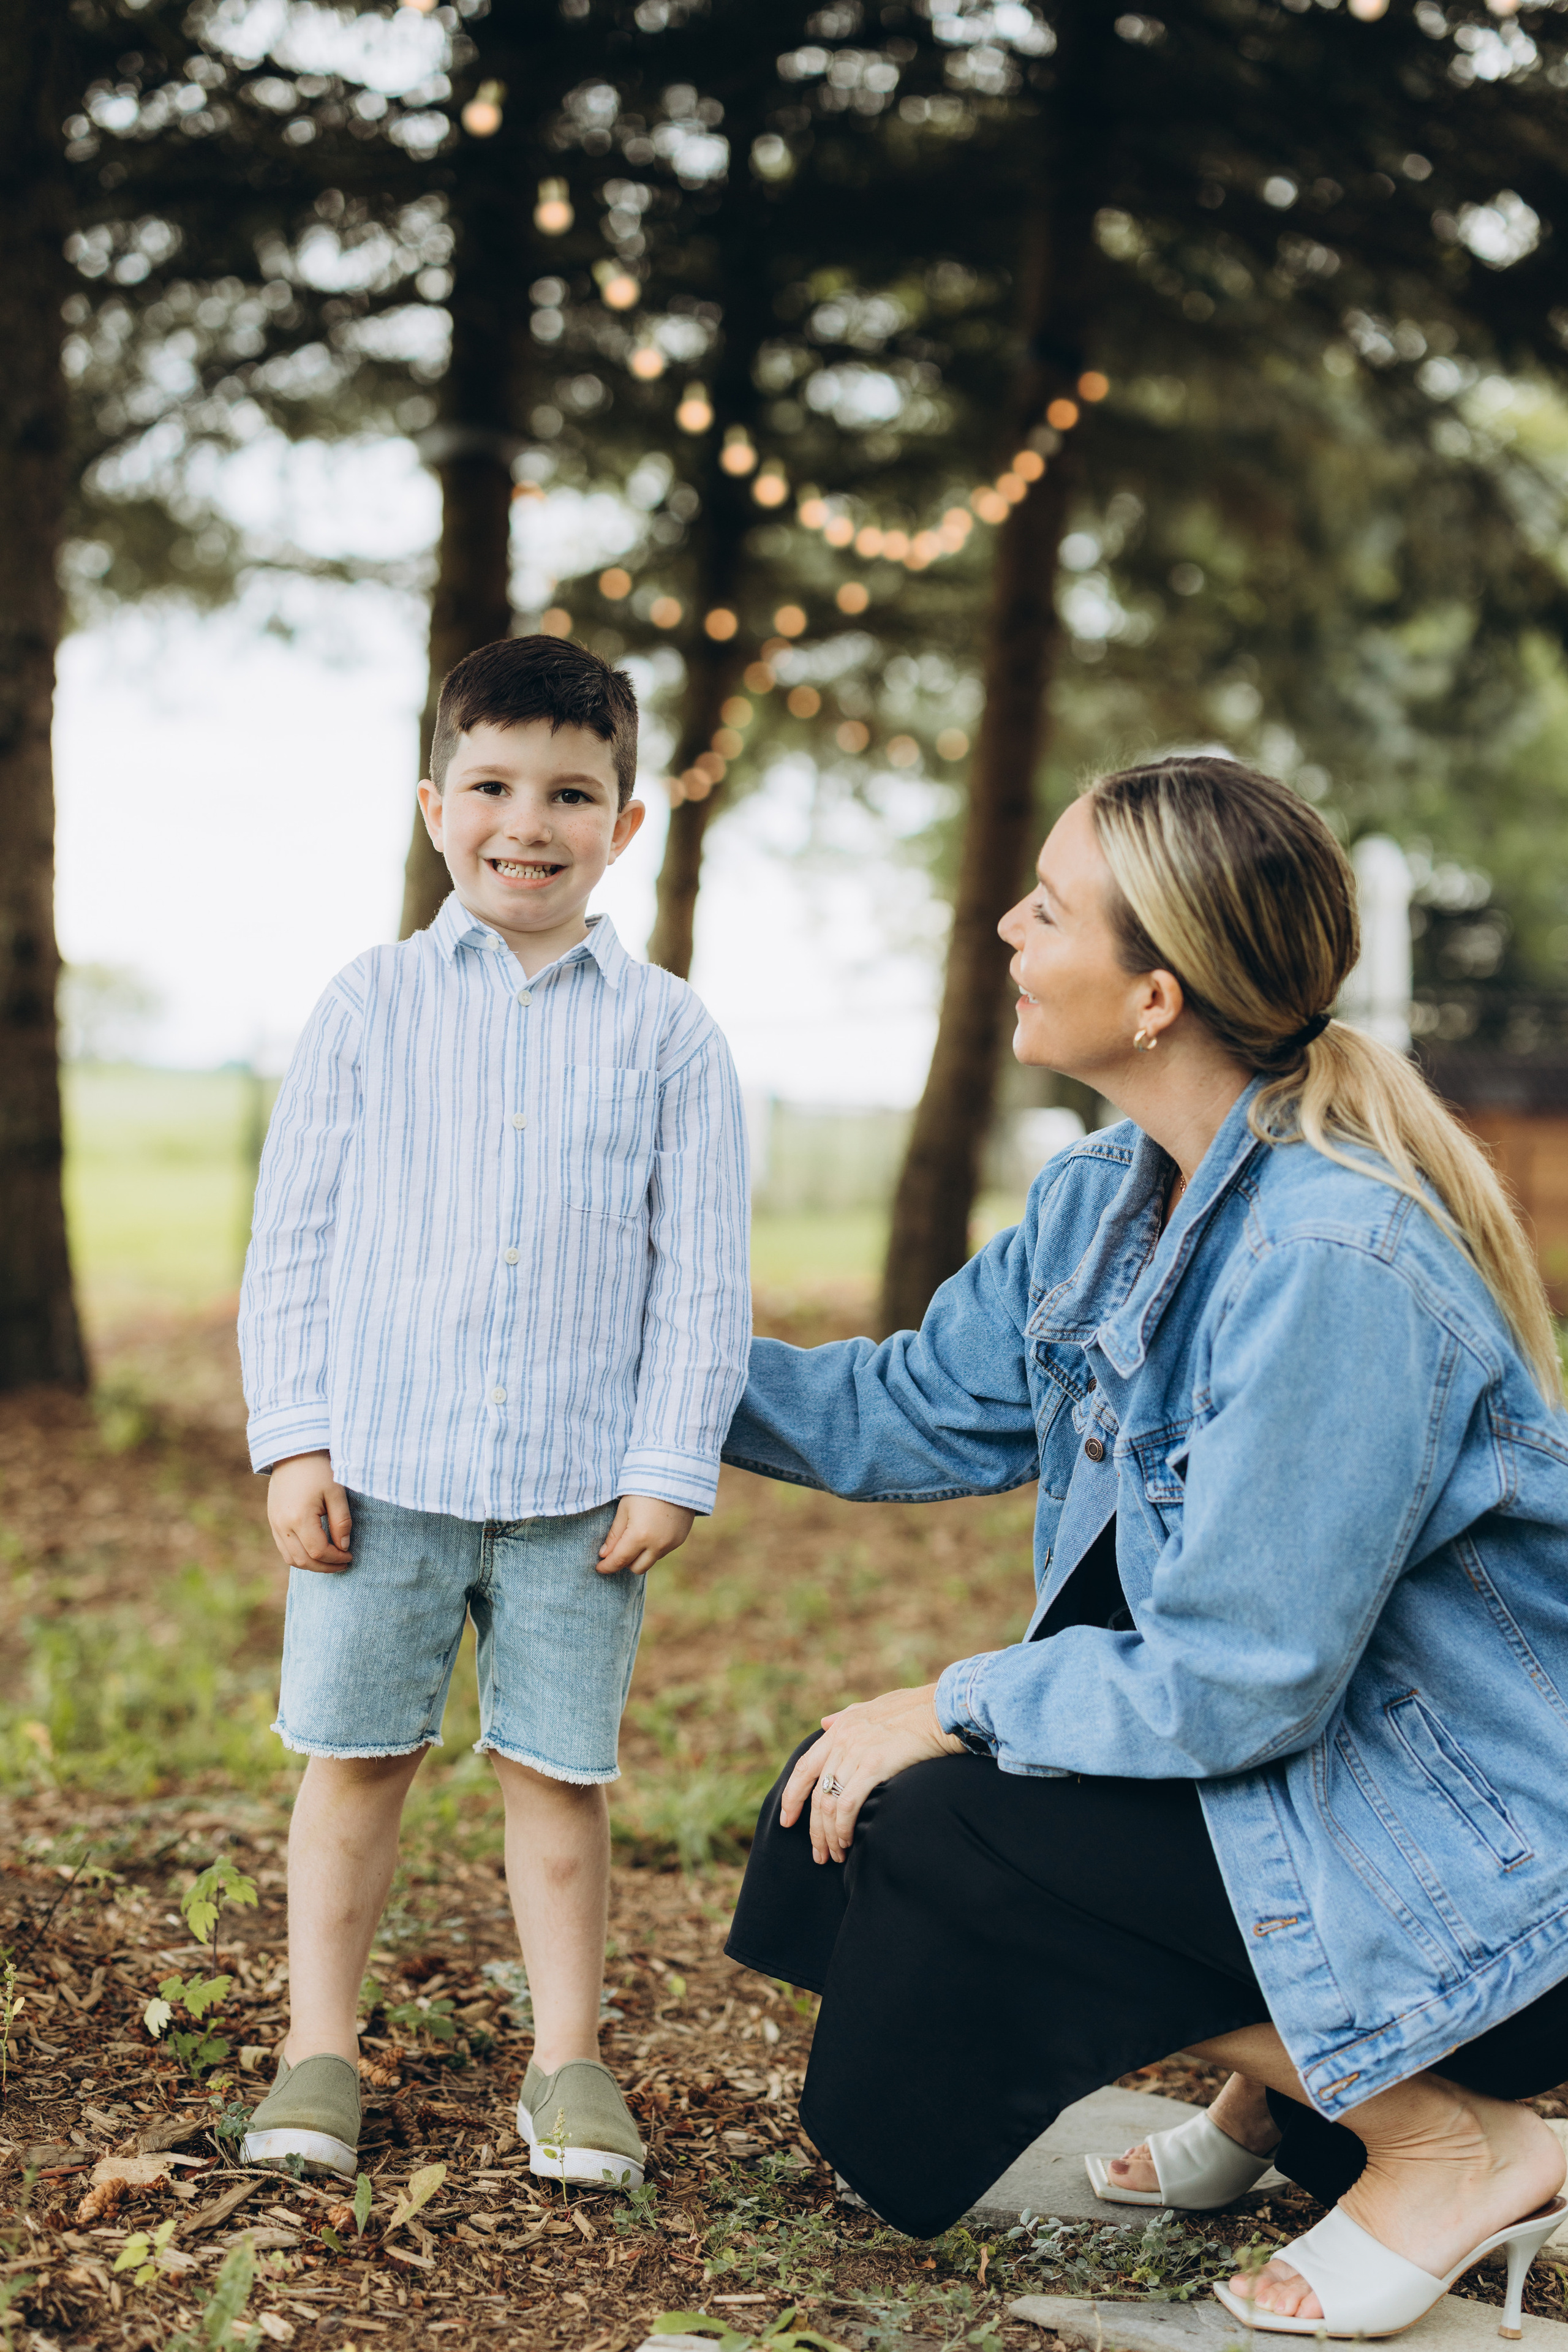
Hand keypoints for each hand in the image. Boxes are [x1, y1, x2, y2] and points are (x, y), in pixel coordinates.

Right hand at [267, 1451, 352, 1571]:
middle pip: (303, 1560)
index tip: (350, 1556)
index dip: (336, 1558)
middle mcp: (282, 1524)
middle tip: (344, 1563)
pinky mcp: (272, 1520)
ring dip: (312, 1564)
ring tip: (330, 1560)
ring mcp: (274, 1523)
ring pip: (291, 1558)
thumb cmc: (318, 1469)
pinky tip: (315, 1551)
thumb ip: (341, 1522)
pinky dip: (299, 1555)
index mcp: (299, 1517)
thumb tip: (343, 1547)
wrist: (293, 1452)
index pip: (319, 1551)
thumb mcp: (336, 1492)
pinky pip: (284, 1548)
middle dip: (325, 1567)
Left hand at [596, 1495, 694, 1576]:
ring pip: (650, 1561)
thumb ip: (614, 1535)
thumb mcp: (624, 1509)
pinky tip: (651, 1530)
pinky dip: (653, 1547)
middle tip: (618, 1549)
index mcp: (640, 1536)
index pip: (620, 1560)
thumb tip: (604, 1554)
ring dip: (640, 1555)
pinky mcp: (680, 1540)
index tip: (599, 1567)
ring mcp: (671, 1544)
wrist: (676, 1476)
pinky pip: (662, 1552)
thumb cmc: (645, 1489)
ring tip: (636, 1535)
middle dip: (625, 1562)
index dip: (607, 1566)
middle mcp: (657, 1545)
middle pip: (636, 1568)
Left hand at [781, 1684, 964, 1864]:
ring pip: (828, 1803)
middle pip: (815, 1793)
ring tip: (835, 1855)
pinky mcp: (874, 1765)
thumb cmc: (915, 1710)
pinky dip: (843, 1828)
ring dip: (828, 1835)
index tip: (786, 1821)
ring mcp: (856, 1752)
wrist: (944, 1709)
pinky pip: (847, 1804)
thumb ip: (846, 1717)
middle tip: (818, 1854)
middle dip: (813, 1829)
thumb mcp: (873, 1706)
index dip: (792, 1797)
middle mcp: (842, 1739)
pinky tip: (847, 1842)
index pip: (804, 1768)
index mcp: (839, 1728)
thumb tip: (824, 1723)